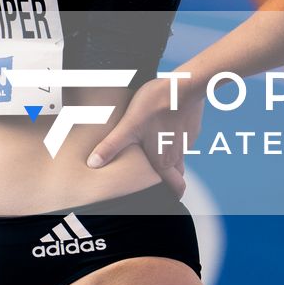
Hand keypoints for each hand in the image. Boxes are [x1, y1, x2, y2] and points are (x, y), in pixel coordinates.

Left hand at [86, 76, 200, 196]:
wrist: (185, 85)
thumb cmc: (157, 105)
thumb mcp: (128, 125)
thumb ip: (111, 146)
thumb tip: (93, 164)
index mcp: (164, 161)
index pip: (175, 188)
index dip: (172, 195)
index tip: (165, 199)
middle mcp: (178, 155)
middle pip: (176, 175)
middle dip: (169, 180)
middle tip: (155, 179)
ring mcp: (187, 141)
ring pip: (179, 158)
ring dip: (169, 159)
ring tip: (154, 152)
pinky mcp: (190, 127)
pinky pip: (182, 141)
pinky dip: (174, 140)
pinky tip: (162, 129)